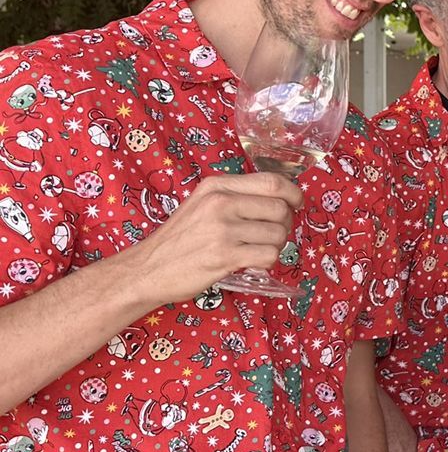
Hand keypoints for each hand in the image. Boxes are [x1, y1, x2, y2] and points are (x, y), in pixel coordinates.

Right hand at [130, 173, 302, 303]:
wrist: (146, 269)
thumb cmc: (180, 238)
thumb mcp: (202, 204)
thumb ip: (237, 196)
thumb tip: (282, 198)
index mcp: (217, 186)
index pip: (272, 182)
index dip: (293, 193)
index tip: (296, 204)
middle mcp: (220, 203)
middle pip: (280, 209)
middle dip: (285, 224)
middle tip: (272, 235)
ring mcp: (222, 230)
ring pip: (278, 234)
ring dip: (275, 246)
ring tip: (257, 249)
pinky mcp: (224, 256)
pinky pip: (269, 256)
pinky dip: (267, 262)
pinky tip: (252, 262)